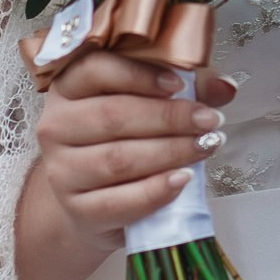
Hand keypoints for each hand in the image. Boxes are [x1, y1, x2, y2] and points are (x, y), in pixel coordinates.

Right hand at [32, 50, 234, 252]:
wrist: (95, 200)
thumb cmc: (123, 141)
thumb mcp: (148, 104)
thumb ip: (185, 89)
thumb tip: (224, 87)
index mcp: (69, 88)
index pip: (96, 70)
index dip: (139, 74)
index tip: (180, 84)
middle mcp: (56, 126)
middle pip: (113, 116)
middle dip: (169, 117)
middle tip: (209, 120)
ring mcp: (62, 170)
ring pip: (118, 159)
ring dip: (169, 152)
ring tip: (204, 147)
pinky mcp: (76, 209)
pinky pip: (118, 202)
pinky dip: (154, 192)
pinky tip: (182, 180)